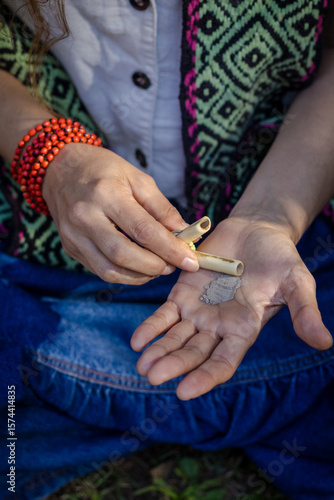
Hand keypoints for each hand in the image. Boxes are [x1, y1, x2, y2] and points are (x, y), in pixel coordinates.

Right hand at [42, 143, 198, 283]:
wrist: (60, 169)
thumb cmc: (103, 169)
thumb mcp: (137, 178)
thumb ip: (161, 208)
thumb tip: (184, 234)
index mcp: (106, 194)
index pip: (143, 231)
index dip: (170, 250)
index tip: (190, 261)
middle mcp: (86, 217)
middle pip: (124, 255)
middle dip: (155, 267)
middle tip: (173, 265)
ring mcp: (74, 235)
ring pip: (110, 270)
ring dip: (140, 276)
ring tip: (158, 267)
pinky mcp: (70, 248)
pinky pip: (100, 271)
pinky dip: (124, 275)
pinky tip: (138, 268)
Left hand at [131, 217, 332, 398]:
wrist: (257, 230)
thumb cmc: (279, 257)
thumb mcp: (296, 281)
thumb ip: (304, 310)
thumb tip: (325, 343)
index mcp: (243, 330)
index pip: (223, 362)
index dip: (205, 377)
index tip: (185, 391)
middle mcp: (218, 327)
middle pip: (193, 353)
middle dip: (174, 365)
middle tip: (153, 376)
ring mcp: (198, 311)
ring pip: (175, 337)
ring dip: (159, 351)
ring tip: (142, 365)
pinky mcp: (183, 293)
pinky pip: (164, 313)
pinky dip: (152, 326)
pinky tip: (137, 340)